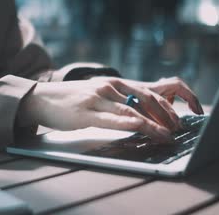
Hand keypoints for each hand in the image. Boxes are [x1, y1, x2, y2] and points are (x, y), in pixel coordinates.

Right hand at [17, 77, 201, 141]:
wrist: (40, 98)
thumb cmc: (70, 100)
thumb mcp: (97, 95)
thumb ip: (117, 101)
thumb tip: (138, 114)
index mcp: (114, 83)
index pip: (147, 92)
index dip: (165, 106)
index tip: (177, 119)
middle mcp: (109, 87)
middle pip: (146, 99)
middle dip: (166, 115)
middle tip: (177, 129)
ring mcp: (98, 99)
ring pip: (133, 110)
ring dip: (154, 124)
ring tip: (167, 135)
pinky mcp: (87, 113)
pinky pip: (114, 119)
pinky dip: (132, 124)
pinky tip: (143, 129)